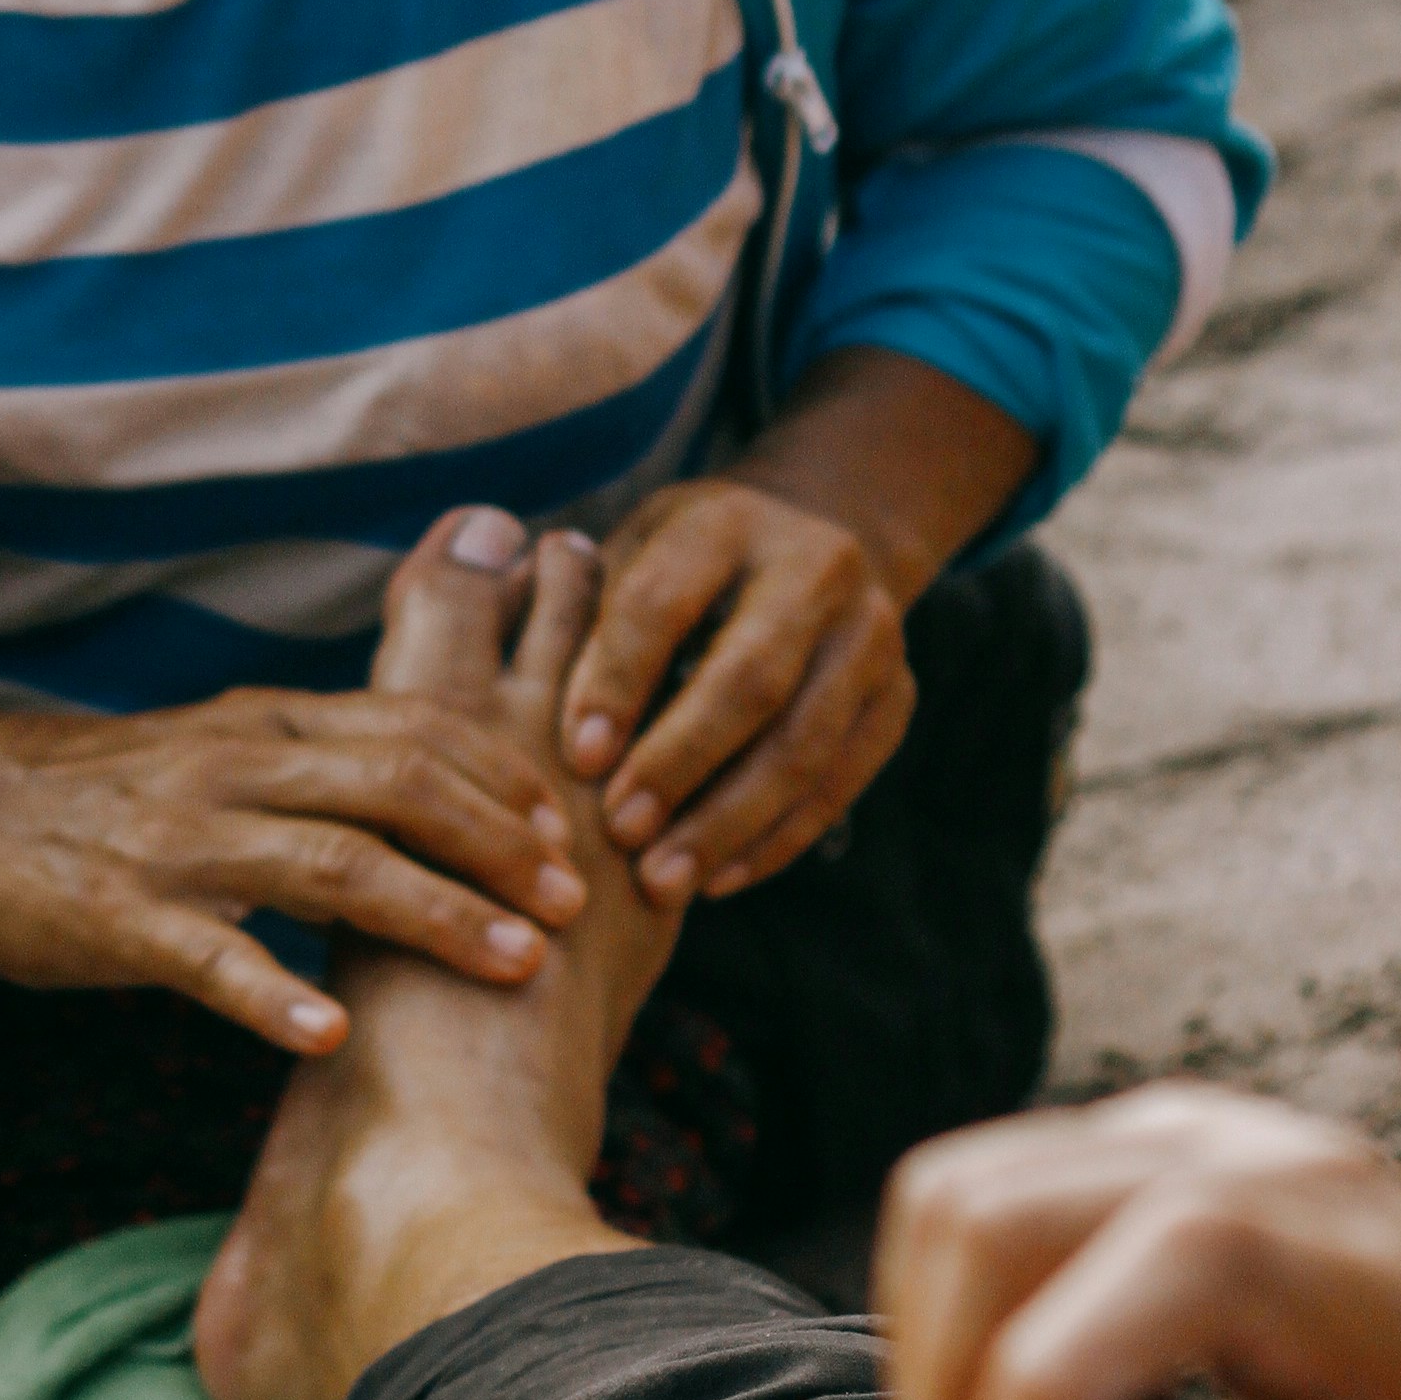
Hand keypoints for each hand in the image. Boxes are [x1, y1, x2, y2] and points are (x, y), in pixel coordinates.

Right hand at [0, 510, 588, 1053]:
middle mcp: (238, 767)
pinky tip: (333, 1040)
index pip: (414, 727)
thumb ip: (319, 757)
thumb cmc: (105, 788)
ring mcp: (180, 841)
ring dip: (434, 916)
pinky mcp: (122, 916)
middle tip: (571, 903)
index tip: (571, 827)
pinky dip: (276, 999)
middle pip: (398, 785)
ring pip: (332, 865)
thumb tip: (439, 785)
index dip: (502, 775)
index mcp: (267, 723)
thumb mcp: (221, 745)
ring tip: (509, 964)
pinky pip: (212, 958)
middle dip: (498, 845)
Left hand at [556, 476, 915, 904]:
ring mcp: (871, 636)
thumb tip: (504, 687)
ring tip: (661, 880)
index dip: (617, 681)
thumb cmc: (683, 564)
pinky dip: (778, 838)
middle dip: (680, 763)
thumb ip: (580, 611)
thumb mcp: (632, 553)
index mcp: (726, 519)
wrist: (817, 539)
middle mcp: (816, 567)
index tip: (576, 756)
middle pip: (749, 679)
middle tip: (618, 831)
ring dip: (728, 822)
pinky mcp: (897, 699)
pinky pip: (840, 783)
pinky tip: (719, 878)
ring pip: (804, 744)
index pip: (662, 602)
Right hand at [877, 1084, 1400, 1399]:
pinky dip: (960, 1296)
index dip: (1047, 1387)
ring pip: (962, 1186)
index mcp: (1358, 1278)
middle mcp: (1267, 1164)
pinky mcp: (1143, 1138)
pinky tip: (1024, 1391)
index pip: (1169, 1263)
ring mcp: (1195, 1132)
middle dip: (948, 1378)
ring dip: (934, 1335)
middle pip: (1008, 1208)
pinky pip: (987, 1183)